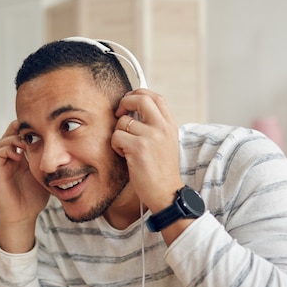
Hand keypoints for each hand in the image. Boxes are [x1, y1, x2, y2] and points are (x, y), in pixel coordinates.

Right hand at [0, 120, 49, 252]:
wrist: (23, 215)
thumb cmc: (35, 198)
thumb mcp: (47, 176)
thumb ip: (52, 165)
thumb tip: (70, 154)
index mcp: (23, 157)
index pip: (22, 135)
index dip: (29, 129)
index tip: (41, 127)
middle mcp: (12, 158)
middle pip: (11, 133)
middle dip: (20, 128)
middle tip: (31, 129)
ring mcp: (4, 164)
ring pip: (3, 140)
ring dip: (13, 137)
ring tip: (25, 142)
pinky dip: (7, 149)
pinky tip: (19, 154)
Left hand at [111, 89, 182, 212]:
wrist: (166, 193)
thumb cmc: (161, 170)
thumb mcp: (165, 142)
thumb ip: (154, 125)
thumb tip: (131, 109)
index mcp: (170, 124)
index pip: (155, 97)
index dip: (138, 94)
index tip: (128, 102)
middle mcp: (162, 127)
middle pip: (140, 98)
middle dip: (124, 102)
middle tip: (119, 114)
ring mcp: (151, 137)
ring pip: (123, 121)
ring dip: (118, 133)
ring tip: (125, 147)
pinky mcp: (139, 148)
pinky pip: (116, 137)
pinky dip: (116, 146)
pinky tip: (125, 156)